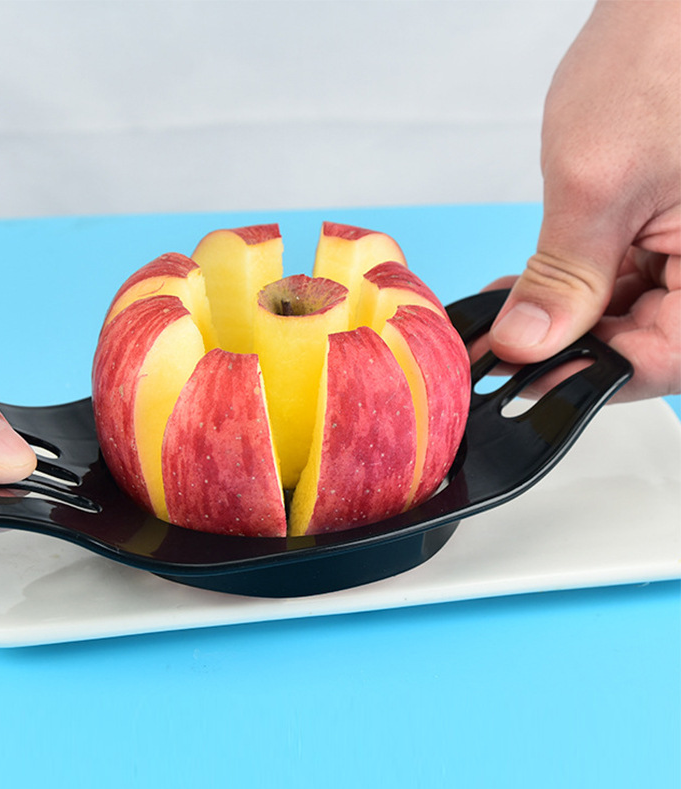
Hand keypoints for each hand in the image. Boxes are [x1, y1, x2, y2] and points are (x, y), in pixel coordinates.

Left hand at [488, 0, 679, 401]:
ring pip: (632, 316)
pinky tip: (529, 285)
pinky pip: (629, 280)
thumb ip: (564, 277)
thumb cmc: (664, 59)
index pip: (663, 361)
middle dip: (565, 345)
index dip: (586, 375)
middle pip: (646, 342)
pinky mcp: (675, 231)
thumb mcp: (597, 184)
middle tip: (500, 343)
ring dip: (564, 317)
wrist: (672, 7)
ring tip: (504, 312)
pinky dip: (578, 286)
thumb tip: (528, 345)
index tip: (520, 377)